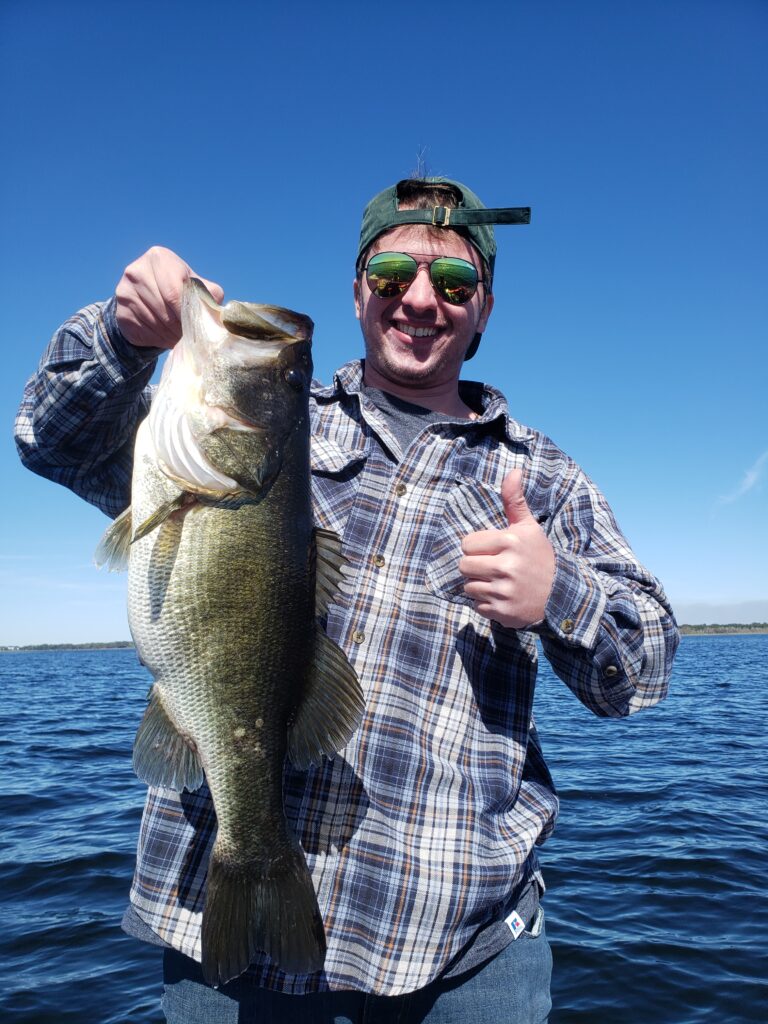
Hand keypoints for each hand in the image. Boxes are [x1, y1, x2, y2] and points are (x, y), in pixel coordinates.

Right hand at [115, 246, 223, 348]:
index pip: (175, 292)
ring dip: (170, 335)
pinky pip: (143, 332)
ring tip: (179, 336)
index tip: (195, 324)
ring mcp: (124, 291)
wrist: (145, 298)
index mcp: (159, 258)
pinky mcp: (120, 311)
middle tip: (189, 335)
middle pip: (165, 309)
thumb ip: (209, 293)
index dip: (187, 313)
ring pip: (155, 323)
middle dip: (180, 327)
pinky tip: (164, 336)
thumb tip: (219, 313)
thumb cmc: (176, 289)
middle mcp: (137, 270)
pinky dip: (157, 339)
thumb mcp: (194, 284)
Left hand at [459, 469, 555, 628]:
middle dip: (475, 566)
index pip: (467, 543)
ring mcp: (504, 591)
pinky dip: (486, 604)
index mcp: (509, 542)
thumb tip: (514, 470)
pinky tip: (503, 597)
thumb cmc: (539, 556)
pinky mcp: (503, 612)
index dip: (477, 547)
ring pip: (469, 587)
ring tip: (499, 582)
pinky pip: (477, 606)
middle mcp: (506, 566)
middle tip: (493, 567)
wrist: (561, 593)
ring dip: (479, 586)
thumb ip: (514, 500)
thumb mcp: (529, 527)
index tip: (493, 550)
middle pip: (464, 565)